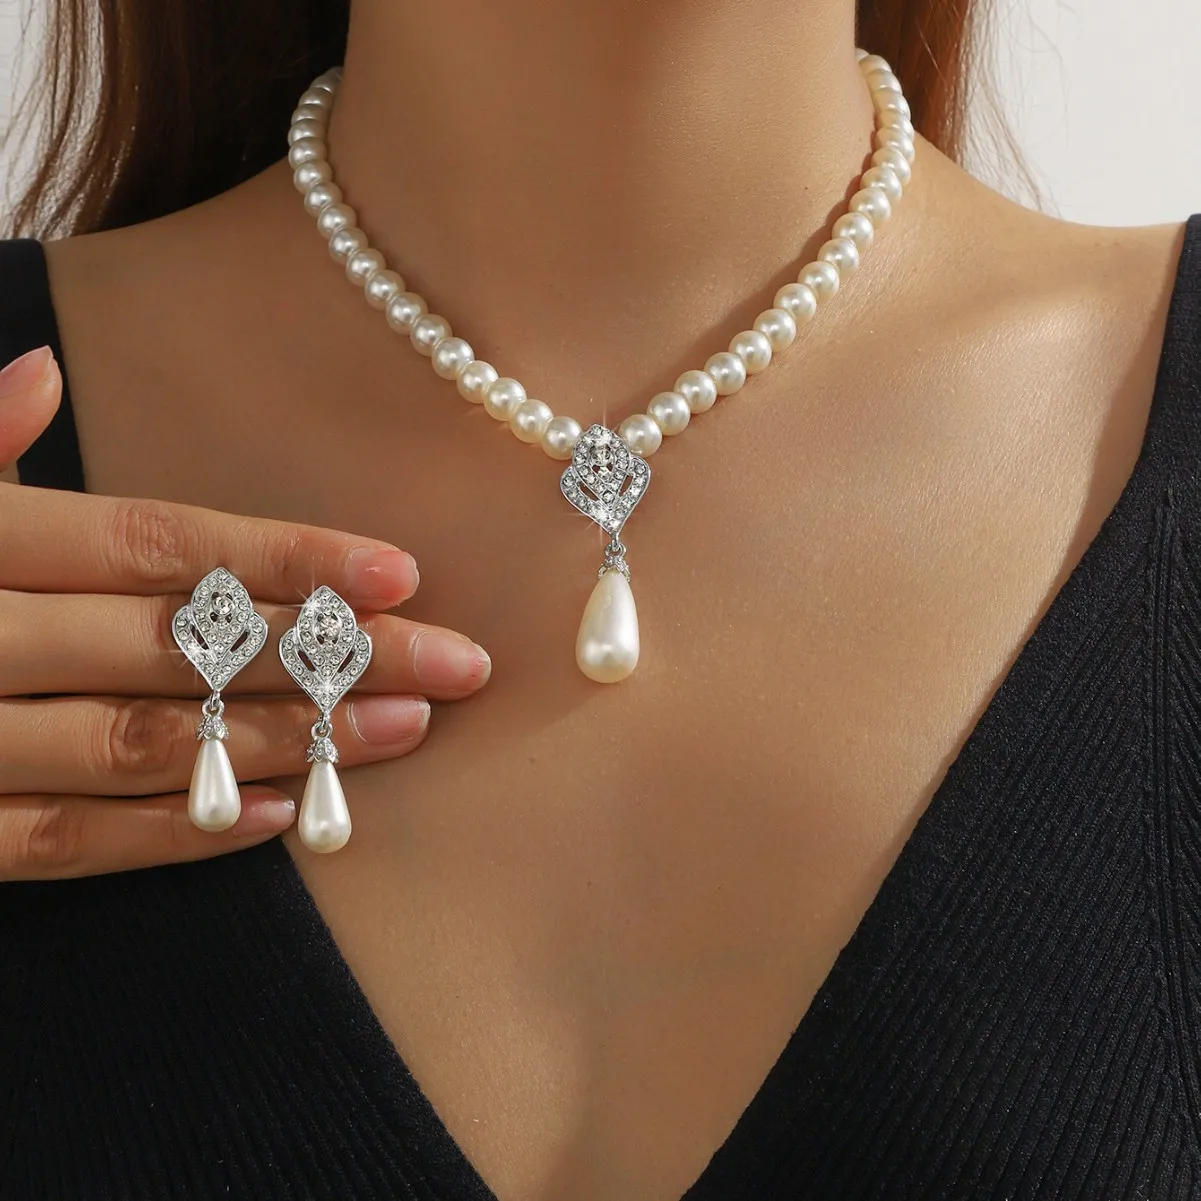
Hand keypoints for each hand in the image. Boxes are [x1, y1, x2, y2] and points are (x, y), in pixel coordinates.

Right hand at [0, 346, 489, 880]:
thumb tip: (40, 369)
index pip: (155, 545)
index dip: (283, 557)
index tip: (400, 568)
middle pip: (180, 645)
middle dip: (329, 657)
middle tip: (455, 664)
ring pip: (144, 746)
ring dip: (284, 743)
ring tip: (400, 736)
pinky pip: (69, 844)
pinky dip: (181, 832)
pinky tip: (283, 816)